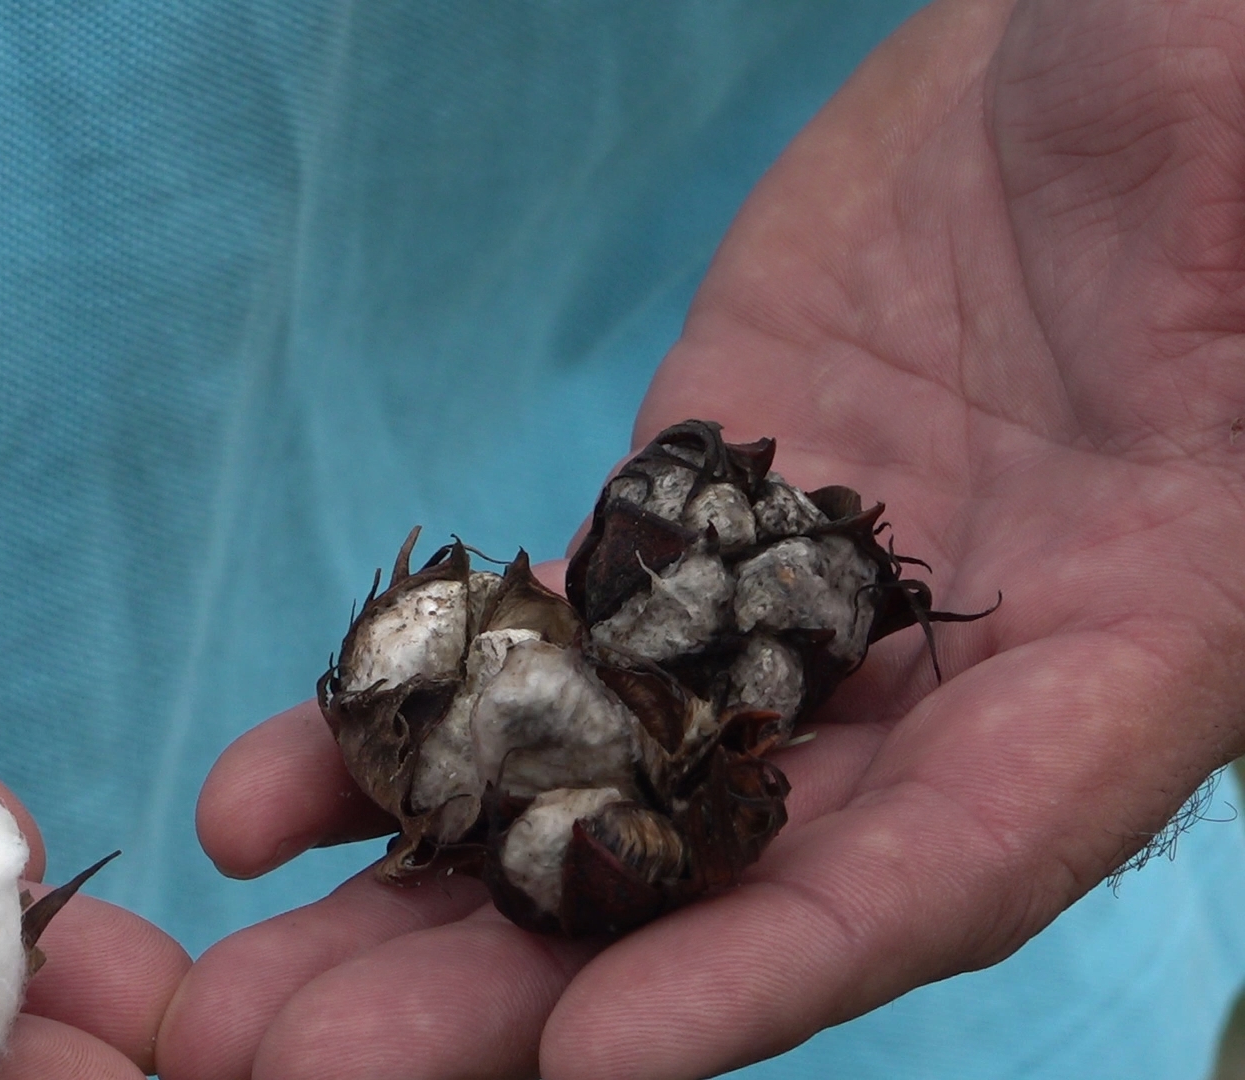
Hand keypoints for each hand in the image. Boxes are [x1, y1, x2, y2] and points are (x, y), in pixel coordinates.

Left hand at [159, 0, 1244, 1075]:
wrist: (1067, 60)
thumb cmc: (1204, 100)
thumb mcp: (1238, 191)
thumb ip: (1212, 351)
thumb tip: (1192, 457)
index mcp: (1134, 644)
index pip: (955, 858)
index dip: (777, 969)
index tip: (598, 1056)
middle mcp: (946, 676)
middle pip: (722, 877)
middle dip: (514, 991)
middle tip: (306, 1067)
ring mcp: (783, 608)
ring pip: (595, 788)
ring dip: (418, 901)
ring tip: (246, 996)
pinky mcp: (674, 525)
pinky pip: (530, 649)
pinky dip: (408, 720)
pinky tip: (270, 798)